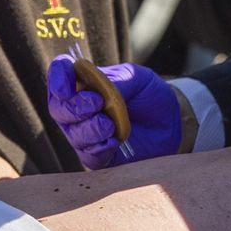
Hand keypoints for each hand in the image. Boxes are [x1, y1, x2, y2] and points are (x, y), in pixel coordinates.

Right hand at [47, 55, 180, 168]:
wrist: (172, 120)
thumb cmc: (150, 93)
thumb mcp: (138, 78)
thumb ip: (116, 81)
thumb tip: (98, 91)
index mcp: (85, 81)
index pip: (59, 73)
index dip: (57, 79)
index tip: (66, 89)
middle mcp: (79, 108)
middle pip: (58, 108)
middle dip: (73, 107)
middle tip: (97, 103)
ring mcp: (87, 133)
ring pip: (72, 134)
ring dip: (89, 130)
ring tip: (110, 125)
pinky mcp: (99, 155)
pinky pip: (88, 156)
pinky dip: (97, 149)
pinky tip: (113, 142)